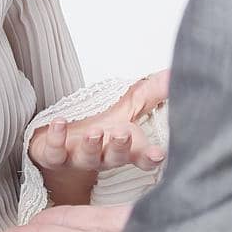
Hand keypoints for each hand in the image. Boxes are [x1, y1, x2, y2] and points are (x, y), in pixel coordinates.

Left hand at [27, 68, 169, 204]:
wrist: (64, 136)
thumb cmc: (100, 120)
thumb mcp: (129, 103)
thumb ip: (154, 91)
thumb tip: (175, 74)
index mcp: (125, 147)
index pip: (142, 156)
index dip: (151, 157)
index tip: (158, 154)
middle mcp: (104, 156)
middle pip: (116, 157)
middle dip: (120, 147)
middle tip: (123, 132)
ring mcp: (79, 158)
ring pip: (87, 157)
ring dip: (91, 145)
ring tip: (94, 132)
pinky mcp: (55, 156)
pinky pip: (56, 152)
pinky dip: (57, 138)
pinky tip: (59, 123)